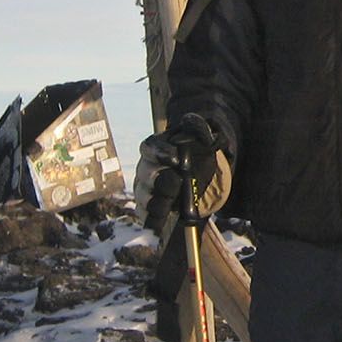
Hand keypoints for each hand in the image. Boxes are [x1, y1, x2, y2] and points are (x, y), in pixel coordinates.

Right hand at [134, 115, 229, 231]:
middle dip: (161, 180)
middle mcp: (145, 168)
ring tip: (170, 204)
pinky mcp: (146, 207)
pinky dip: (151, 218)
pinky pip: (143, 214)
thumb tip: (193, 119)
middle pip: (145, 174)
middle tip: (177, 183)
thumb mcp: (198, 140)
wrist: (197, 175)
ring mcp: (144, 189)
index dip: (161, 153)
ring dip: (157, 201)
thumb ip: (197, 129)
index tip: (177, 160)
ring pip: (142, 195)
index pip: (150, 148)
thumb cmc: (194, 155)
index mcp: (154, 149)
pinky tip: (161, 221)